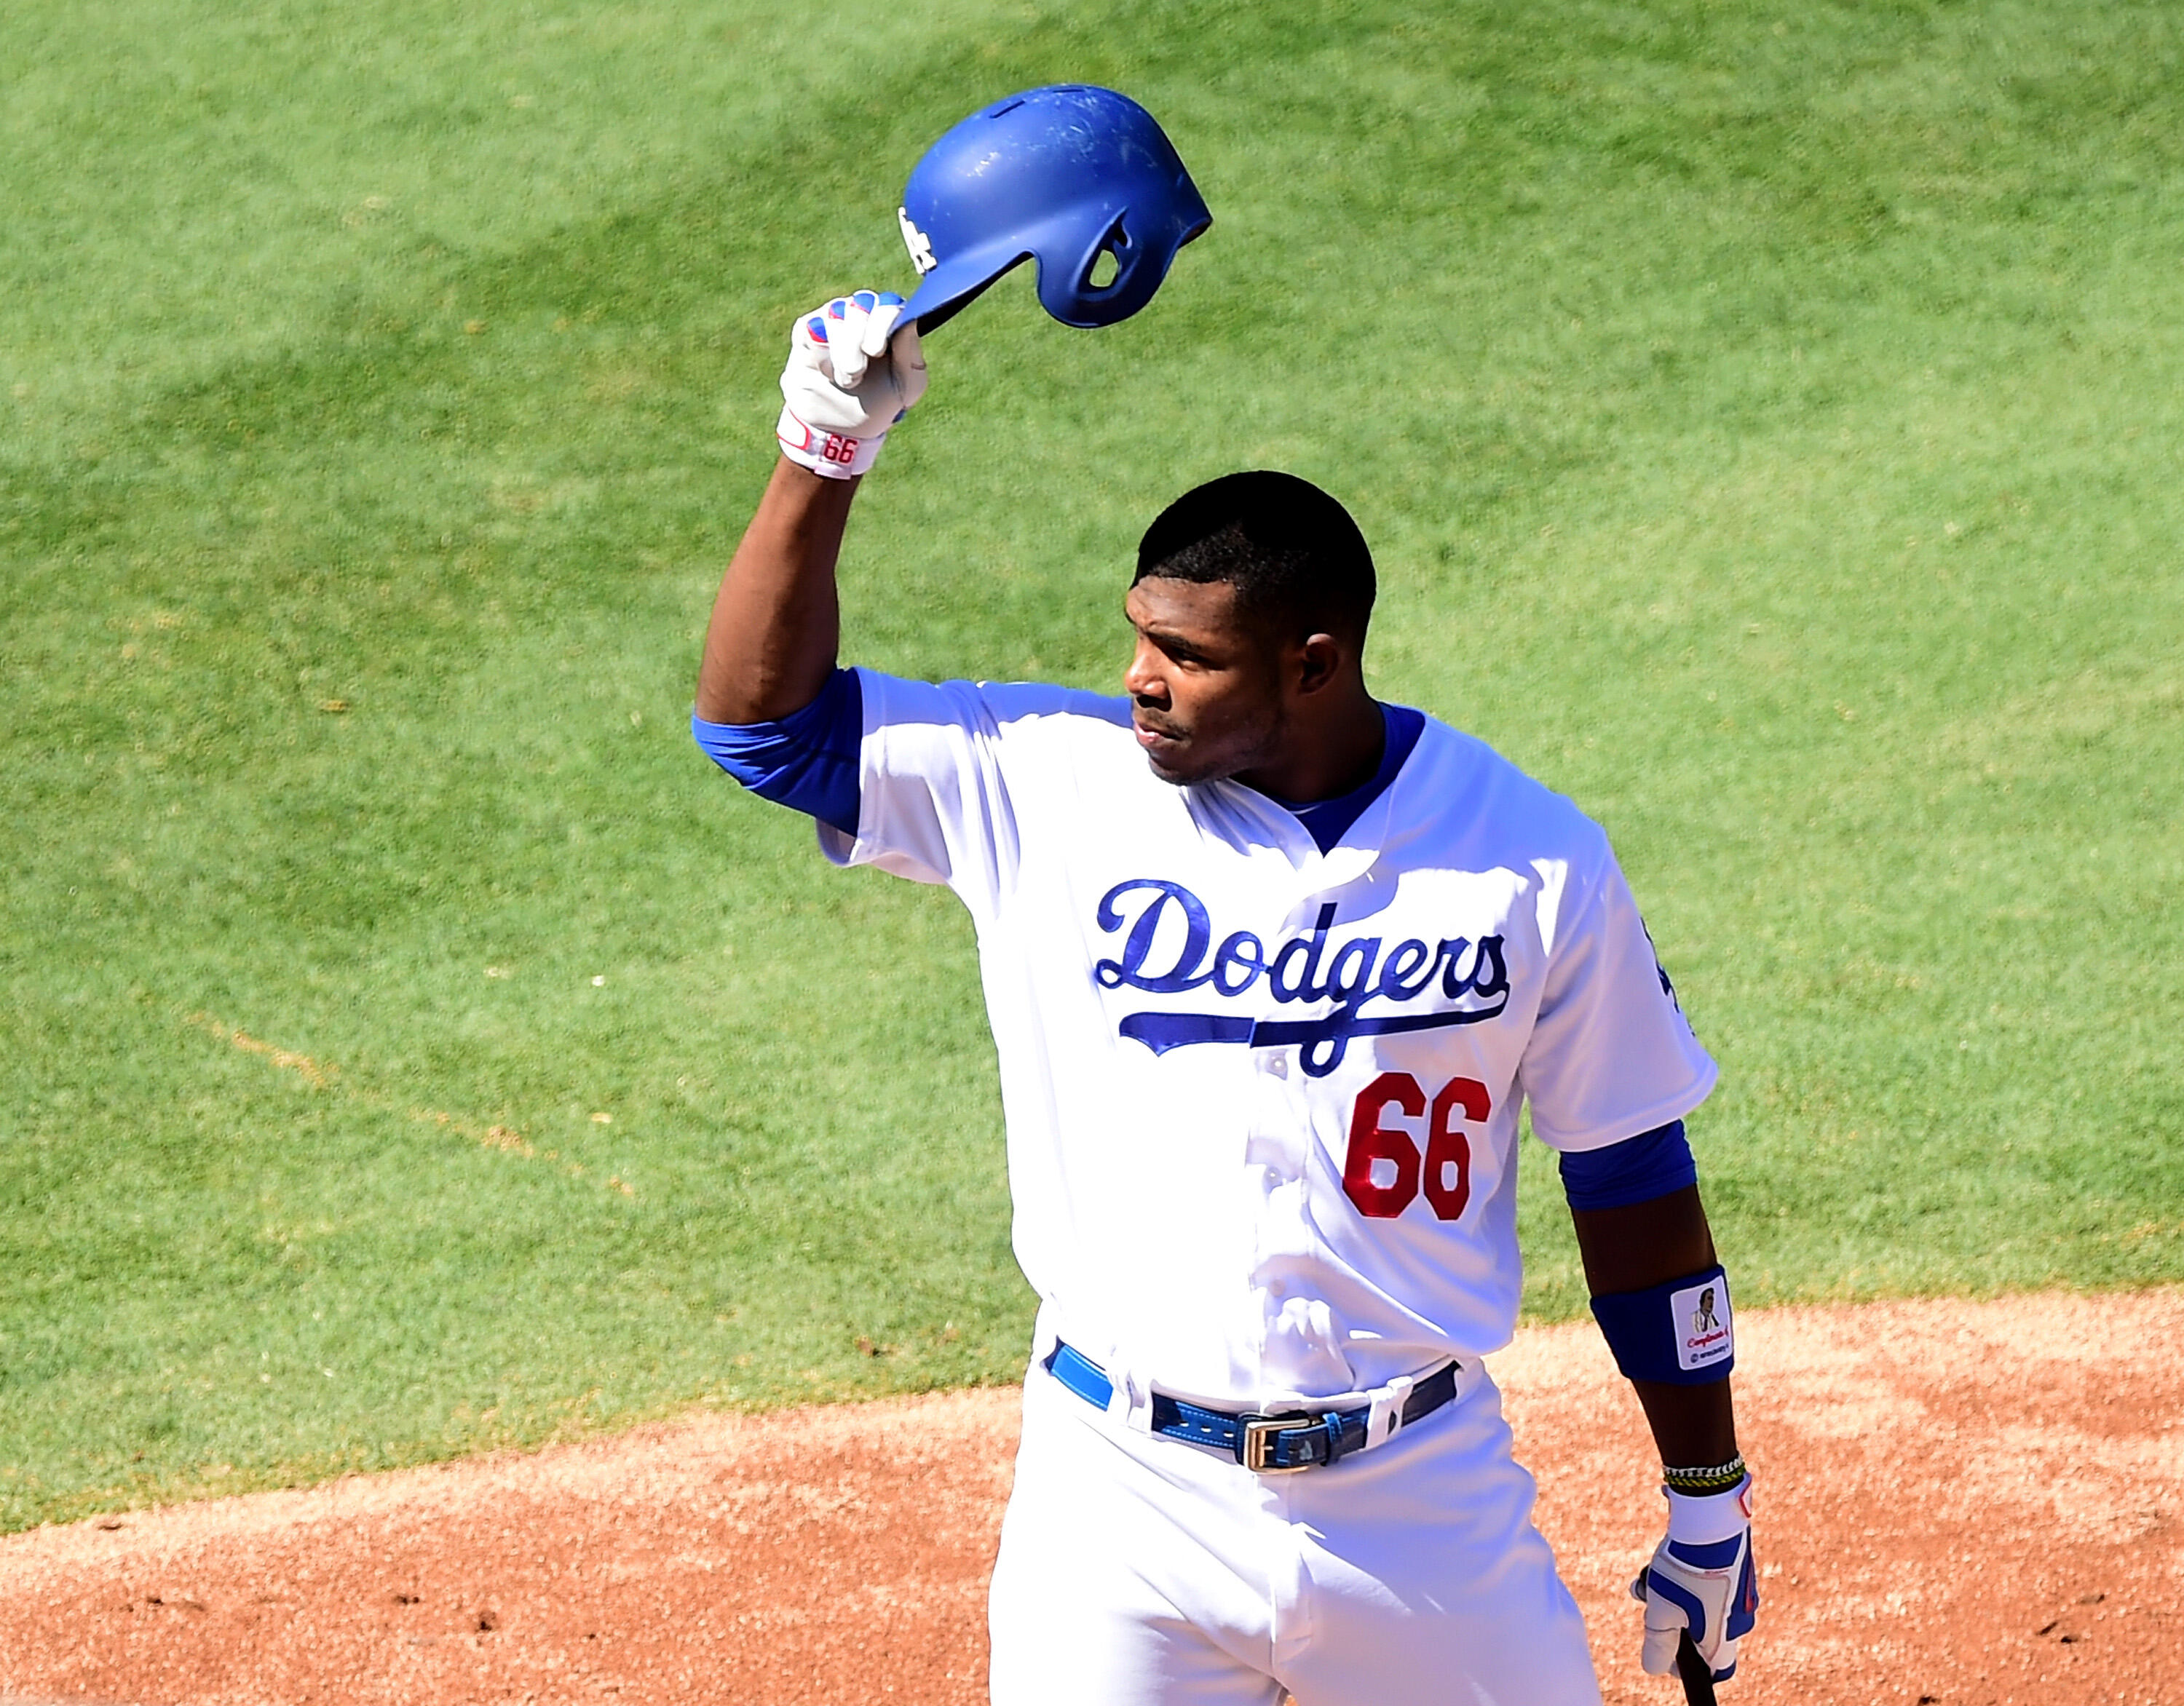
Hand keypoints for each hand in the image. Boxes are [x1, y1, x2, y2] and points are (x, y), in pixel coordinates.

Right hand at [776, 290, 927, 478]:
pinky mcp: (807, 329)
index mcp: (892, 325)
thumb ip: (912, 357)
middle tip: (857, 372)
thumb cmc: (877, 403)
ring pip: (836, 315)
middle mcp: (864, 314)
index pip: (889, 304)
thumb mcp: (906, 389)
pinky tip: (826, 372)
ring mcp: (835, 318)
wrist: (840, 427)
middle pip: (861, 304)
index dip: (882, 321)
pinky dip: (820, 354)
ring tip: (846, 380)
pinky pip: (812, 328)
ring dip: (841, 353)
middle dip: (857, 340)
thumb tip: (910, 323)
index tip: (875, 351)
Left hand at [1631, 1480, 1757, 1682]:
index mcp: (1726, 1638)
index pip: (1717, 1669)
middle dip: (1672, 1621)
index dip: (1690, 1667)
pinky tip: (1665, 1558)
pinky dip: (1686, 1576)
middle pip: (1704, 1634)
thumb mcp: (1662, 1611)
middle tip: (1649, 1603)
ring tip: (1650, 1578)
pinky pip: (1708, 1581)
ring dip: (1674, 1595)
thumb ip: (1659, 1643)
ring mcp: (1742, 1593)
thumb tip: (1654, 1668)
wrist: (1711, 1519)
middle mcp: (1740, 1619)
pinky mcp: (1738, 1568)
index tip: (1666, 1650)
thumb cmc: (1686, 1569)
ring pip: (1701, 1604)